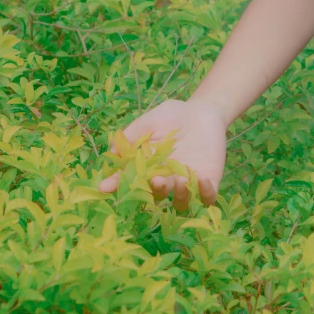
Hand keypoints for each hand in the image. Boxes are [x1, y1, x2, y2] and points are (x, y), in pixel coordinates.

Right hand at [98, 99, 227, 210]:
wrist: (202, 111)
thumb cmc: (172, 116)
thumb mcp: (148, 122)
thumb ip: (132, 136)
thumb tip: (112, 152)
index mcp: (148, 168)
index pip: (130, 180)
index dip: (117, 184)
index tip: (104, 186)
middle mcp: (166, 180)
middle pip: (156, 195)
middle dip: (154, 190)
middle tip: (156, 179)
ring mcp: (187, 182)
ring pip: (181, 203)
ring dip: (179, 196)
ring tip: (180, 180)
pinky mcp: (208, 180)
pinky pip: (207, 197)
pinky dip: (205, 193)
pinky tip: (202, 178)